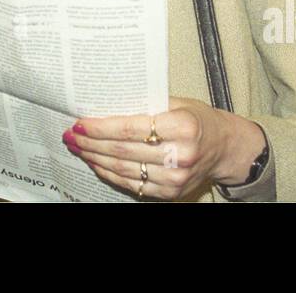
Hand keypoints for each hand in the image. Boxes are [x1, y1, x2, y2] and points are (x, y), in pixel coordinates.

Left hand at [63, 96, 265, 200]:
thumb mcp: (176, 102)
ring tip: (78, 148)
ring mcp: (176, 178)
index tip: (80, 123)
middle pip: (123, 151)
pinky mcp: (171, 193)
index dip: (101, 128)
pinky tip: (96, 162)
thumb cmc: (197, 118)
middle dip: (91, 144)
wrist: (225, 147)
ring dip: (95, 159)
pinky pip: (132, 184)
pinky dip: (110, 173)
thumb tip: (102, 106)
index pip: (131, 128)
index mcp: (183, 126)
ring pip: (124, 170)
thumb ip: (144, 104)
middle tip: (70, 135)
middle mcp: (181, 155)